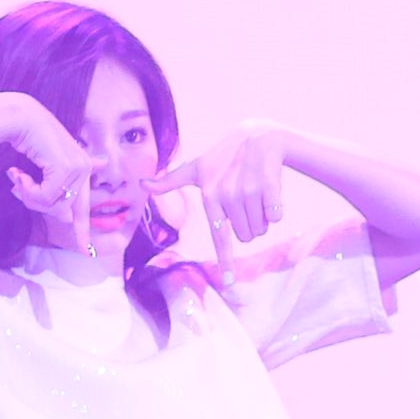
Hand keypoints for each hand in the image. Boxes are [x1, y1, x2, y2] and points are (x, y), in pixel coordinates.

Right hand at [4, 97, 95, 258]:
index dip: (83, 232)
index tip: (87, 253)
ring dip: (29, 197)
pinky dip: (27, 190)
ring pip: (53, 206)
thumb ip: (55, 191)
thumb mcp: (43, 169)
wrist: (18, 118)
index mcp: (82, 168)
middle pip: (63, 211)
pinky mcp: (67, 168)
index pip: (82, 207)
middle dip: (36, 204)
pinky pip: (45, 197)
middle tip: (17, 186)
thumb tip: (66, 218)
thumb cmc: (27, 140)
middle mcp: (84, 167)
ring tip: (17, 178)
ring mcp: (78, 167)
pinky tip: (17, 173)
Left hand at [143, 121, 285, 282]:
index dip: (226, 261)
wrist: (257, 135)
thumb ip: (171, 181)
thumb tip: (143, 184)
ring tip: (256, 194)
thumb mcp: (197, 168)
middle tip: (246, 201)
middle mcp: (228, 195)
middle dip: (249, 225)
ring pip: (261, 228)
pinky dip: (276, 210)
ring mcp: (249, 190)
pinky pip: (275, 215)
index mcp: (210, 197)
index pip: (219, 236)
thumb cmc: (223, 157)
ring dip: (262, 218)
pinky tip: (271, 192)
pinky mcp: (269, 185)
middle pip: (246, 237)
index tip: (228, 283)